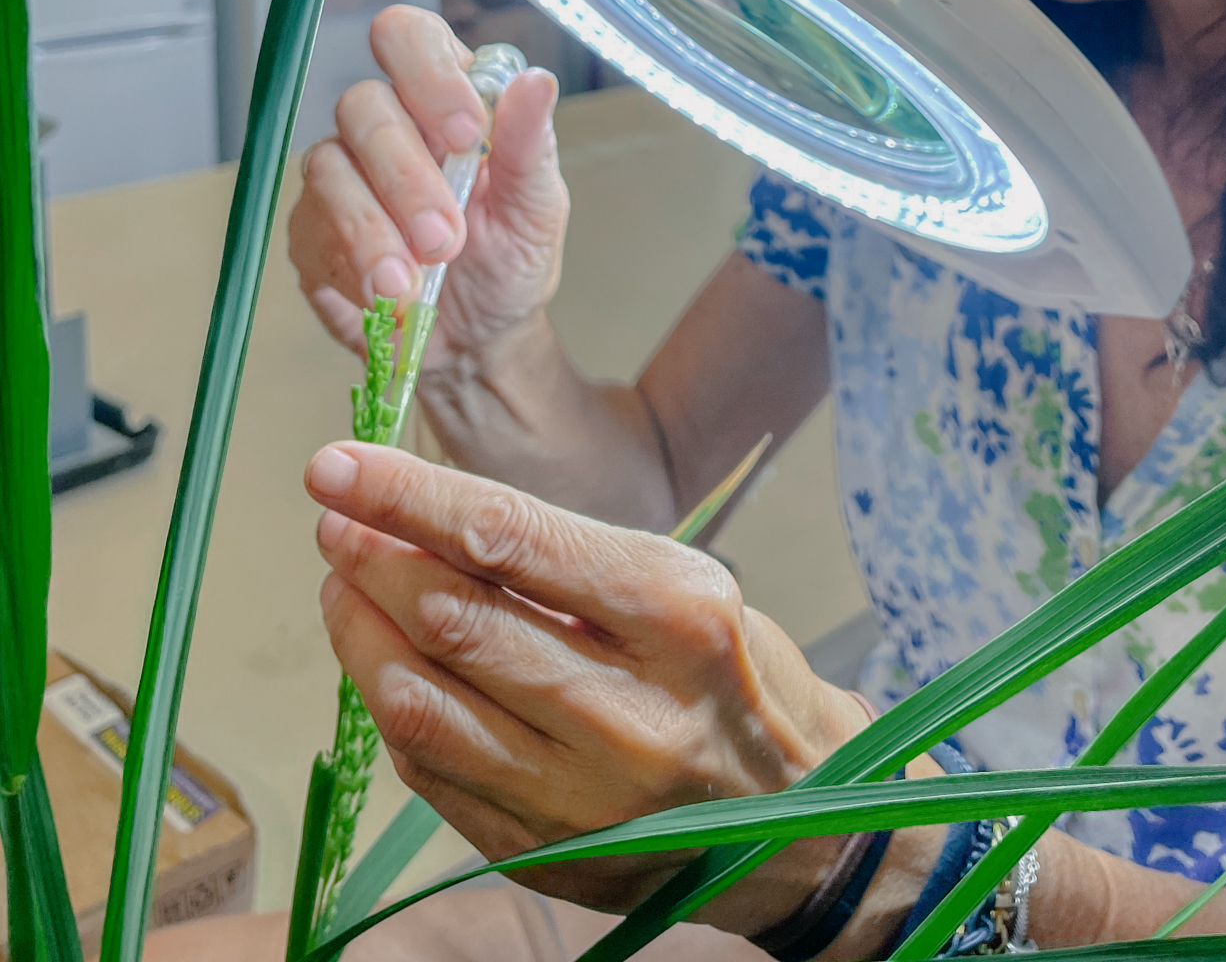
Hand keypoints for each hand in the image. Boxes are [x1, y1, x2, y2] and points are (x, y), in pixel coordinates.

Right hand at [288, 6, 569, 369]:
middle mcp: (385, 124)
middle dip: (406, 177)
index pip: (410, 38)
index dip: (428, 74)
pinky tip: (386, 295)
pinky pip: (311, 230)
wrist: (477, 339)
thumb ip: (531, 145)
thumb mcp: (537, 207)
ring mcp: (340, 175)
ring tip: (411, 283)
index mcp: (444, 97)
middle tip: (445, 239)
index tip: (466, 134)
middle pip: (363, 104)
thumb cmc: (509, 259)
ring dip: (373, 228)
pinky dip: (352, 266)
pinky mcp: (311, 230)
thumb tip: (538, 81)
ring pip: (329, 167)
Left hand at [305, 441, 864, 925]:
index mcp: (676, 617)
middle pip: (452, 619)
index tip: (336, 465)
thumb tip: (429, 518)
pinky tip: (383, 661)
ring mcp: (580, 798)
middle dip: (371, 556)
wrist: (801, 823)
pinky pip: (428, 770)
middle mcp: (627, 713)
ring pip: (419, 701)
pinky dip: (390, 703)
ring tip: (343, 584)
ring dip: (358, 631)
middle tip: (334, 519)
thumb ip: (563, 560)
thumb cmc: (732, 675)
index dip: (406, 496)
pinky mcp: (542, 852)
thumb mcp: (683, 585)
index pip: (509, 538)